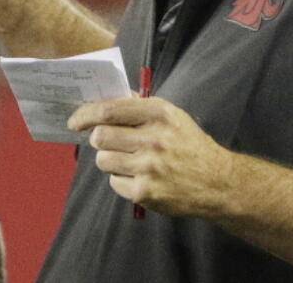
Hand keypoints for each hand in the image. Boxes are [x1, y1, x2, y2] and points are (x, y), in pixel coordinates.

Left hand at [68, 96, 237, 217]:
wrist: (217, 182)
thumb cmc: (188, 145)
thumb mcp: (171, 116)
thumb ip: (138, 107)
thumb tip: (103, 100)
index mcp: (159, 114)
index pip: (109, 110)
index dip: (85, 115)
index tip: (75, 121)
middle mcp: (154, 139)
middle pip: (100, 136)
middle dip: (99, 140)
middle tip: (108, 143)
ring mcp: (149, 167)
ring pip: (103, 160)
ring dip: (109, 160)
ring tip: (128, 161)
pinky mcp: (145, 192)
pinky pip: (114, 182)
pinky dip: (121, 180)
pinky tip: (139, 177)